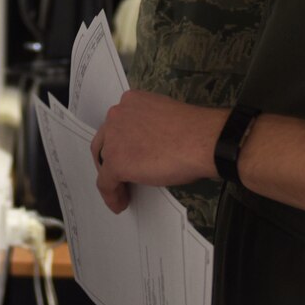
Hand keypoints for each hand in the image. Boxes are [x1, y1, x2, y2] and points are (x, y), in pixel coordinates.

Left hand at [90, 91, 226, 213]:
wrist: (201, 140)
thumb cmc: (193, 131)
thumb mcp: (163, 119)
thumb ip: (148, 127)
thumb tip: (149, 146)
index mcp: (130, 101)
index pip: (116, 125)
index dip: (119, 144)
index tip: (127, 155)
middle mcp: (117, 115)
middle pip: (104, 142)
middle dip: (109, 160)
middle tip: (119, 176)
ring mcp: (114, 138)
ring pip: (104, 162)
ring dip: (112, 179)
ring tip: (121, 192)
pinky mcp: (116, 162)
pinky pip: (106, 183)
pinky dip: (111, 196)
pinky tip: (119, 203)